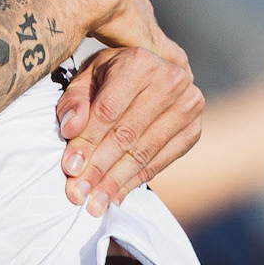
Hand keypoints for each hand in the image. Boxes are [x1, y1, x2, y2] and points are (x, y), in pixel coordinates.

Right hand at [22, 0, 187, 68]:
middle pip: (136, 12)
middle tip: (131, 47)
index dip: (113, 2)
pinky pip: (164, 55)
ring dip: (153, 52)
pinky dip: (170, 66)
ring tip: (159, 70)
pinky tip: (179, 78)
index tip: (110, 12)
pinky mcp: (145, 39)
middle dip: (133, 27)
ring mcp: (139, 15)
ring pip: (151, 36)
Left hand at [54, 47, 203, 213]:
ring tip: (94, 202)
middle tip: (78, 193)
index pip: (108, 111)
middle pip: (127, 135)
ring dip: (116, 181)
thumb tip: (70, 129)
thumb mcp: (87, 76)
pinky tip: (116, 195)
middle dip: (99, 168)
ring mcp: (188, 106)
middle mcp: (170, 81)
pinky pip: (161, 161)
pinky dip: (136, 180)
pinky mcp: (194, 130)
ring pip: (144, 152)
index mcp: (139, 62)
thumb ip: (75, 100)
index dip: (87, 142)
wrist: (153, 74)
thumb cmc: (111, 75)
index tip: (69, 168)